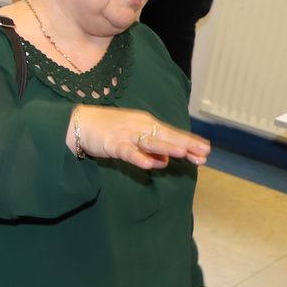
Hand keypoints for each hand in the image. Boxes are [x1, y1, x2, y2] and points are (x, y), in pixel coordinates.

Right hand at [67, 106, 210, 169]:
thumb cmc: (108, 129)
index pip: (172, 133)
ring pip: (150, 142)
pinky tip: (150, 164)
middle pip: (166, 136)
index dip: (190, 142)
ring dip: (166, 147)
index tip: (207, 150)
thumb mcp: (133, 137)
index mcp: (146, 123)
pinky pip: (128, 152)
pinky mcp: (112, 144)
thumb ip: (150, 149)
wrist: (79, 122)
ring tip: (182, 152)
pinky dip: (139, 157)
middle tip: (204, 153)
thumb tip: (166, 161)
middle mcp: (139, 126)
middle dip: (186, 144)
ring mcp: (126, 135)